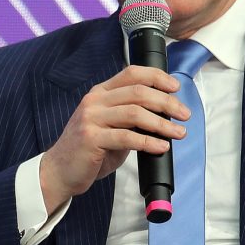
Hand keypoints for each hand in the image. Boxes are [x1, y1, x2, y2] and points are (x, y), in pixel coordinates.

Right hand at [39, 65, 189, 213]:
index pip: (132, 73)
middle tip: (184, 114)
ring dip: (162, 123)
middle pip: (138, 92)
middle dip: (167, 102)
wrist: (60, 171)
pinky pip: (127, 137)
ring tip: (179, 132)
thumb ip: (131, 119)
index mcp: (100, 93)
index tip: (175, 87)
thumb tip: (163, 116)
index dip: (157, 77)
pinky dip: (149, 142)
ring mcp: (91, 119)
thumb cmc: (90, 151)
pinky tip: (161, 147)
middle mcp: (95, 101)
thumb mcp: (111, 128)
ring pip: (135, 113)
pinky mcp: (91, 138)